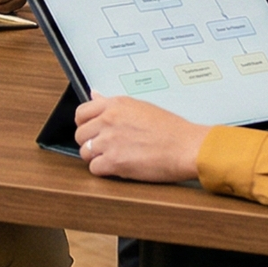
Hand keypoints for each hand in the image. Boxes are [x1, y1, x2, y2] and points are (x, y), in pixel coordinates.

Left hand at [72, 94, 210, 182]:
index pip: (81, 113)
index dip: (84, 124)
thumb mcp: (141, 107)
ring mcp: (110, 141)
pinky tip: (117, 168)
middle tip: (104, 147)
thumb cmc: (172, 129)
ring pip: (85, 152)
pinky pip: (94, 168)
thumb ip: (113, 104)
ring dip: (96, 158)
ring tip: (112, 158)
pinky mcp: (114, 162)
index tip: (91, 131)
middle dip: (89, 143)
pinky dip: (104, 171)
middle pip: (80, 135)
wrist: (187, 147)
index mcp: (115, 105)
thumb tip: (95, 95)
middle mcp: (109, 120)